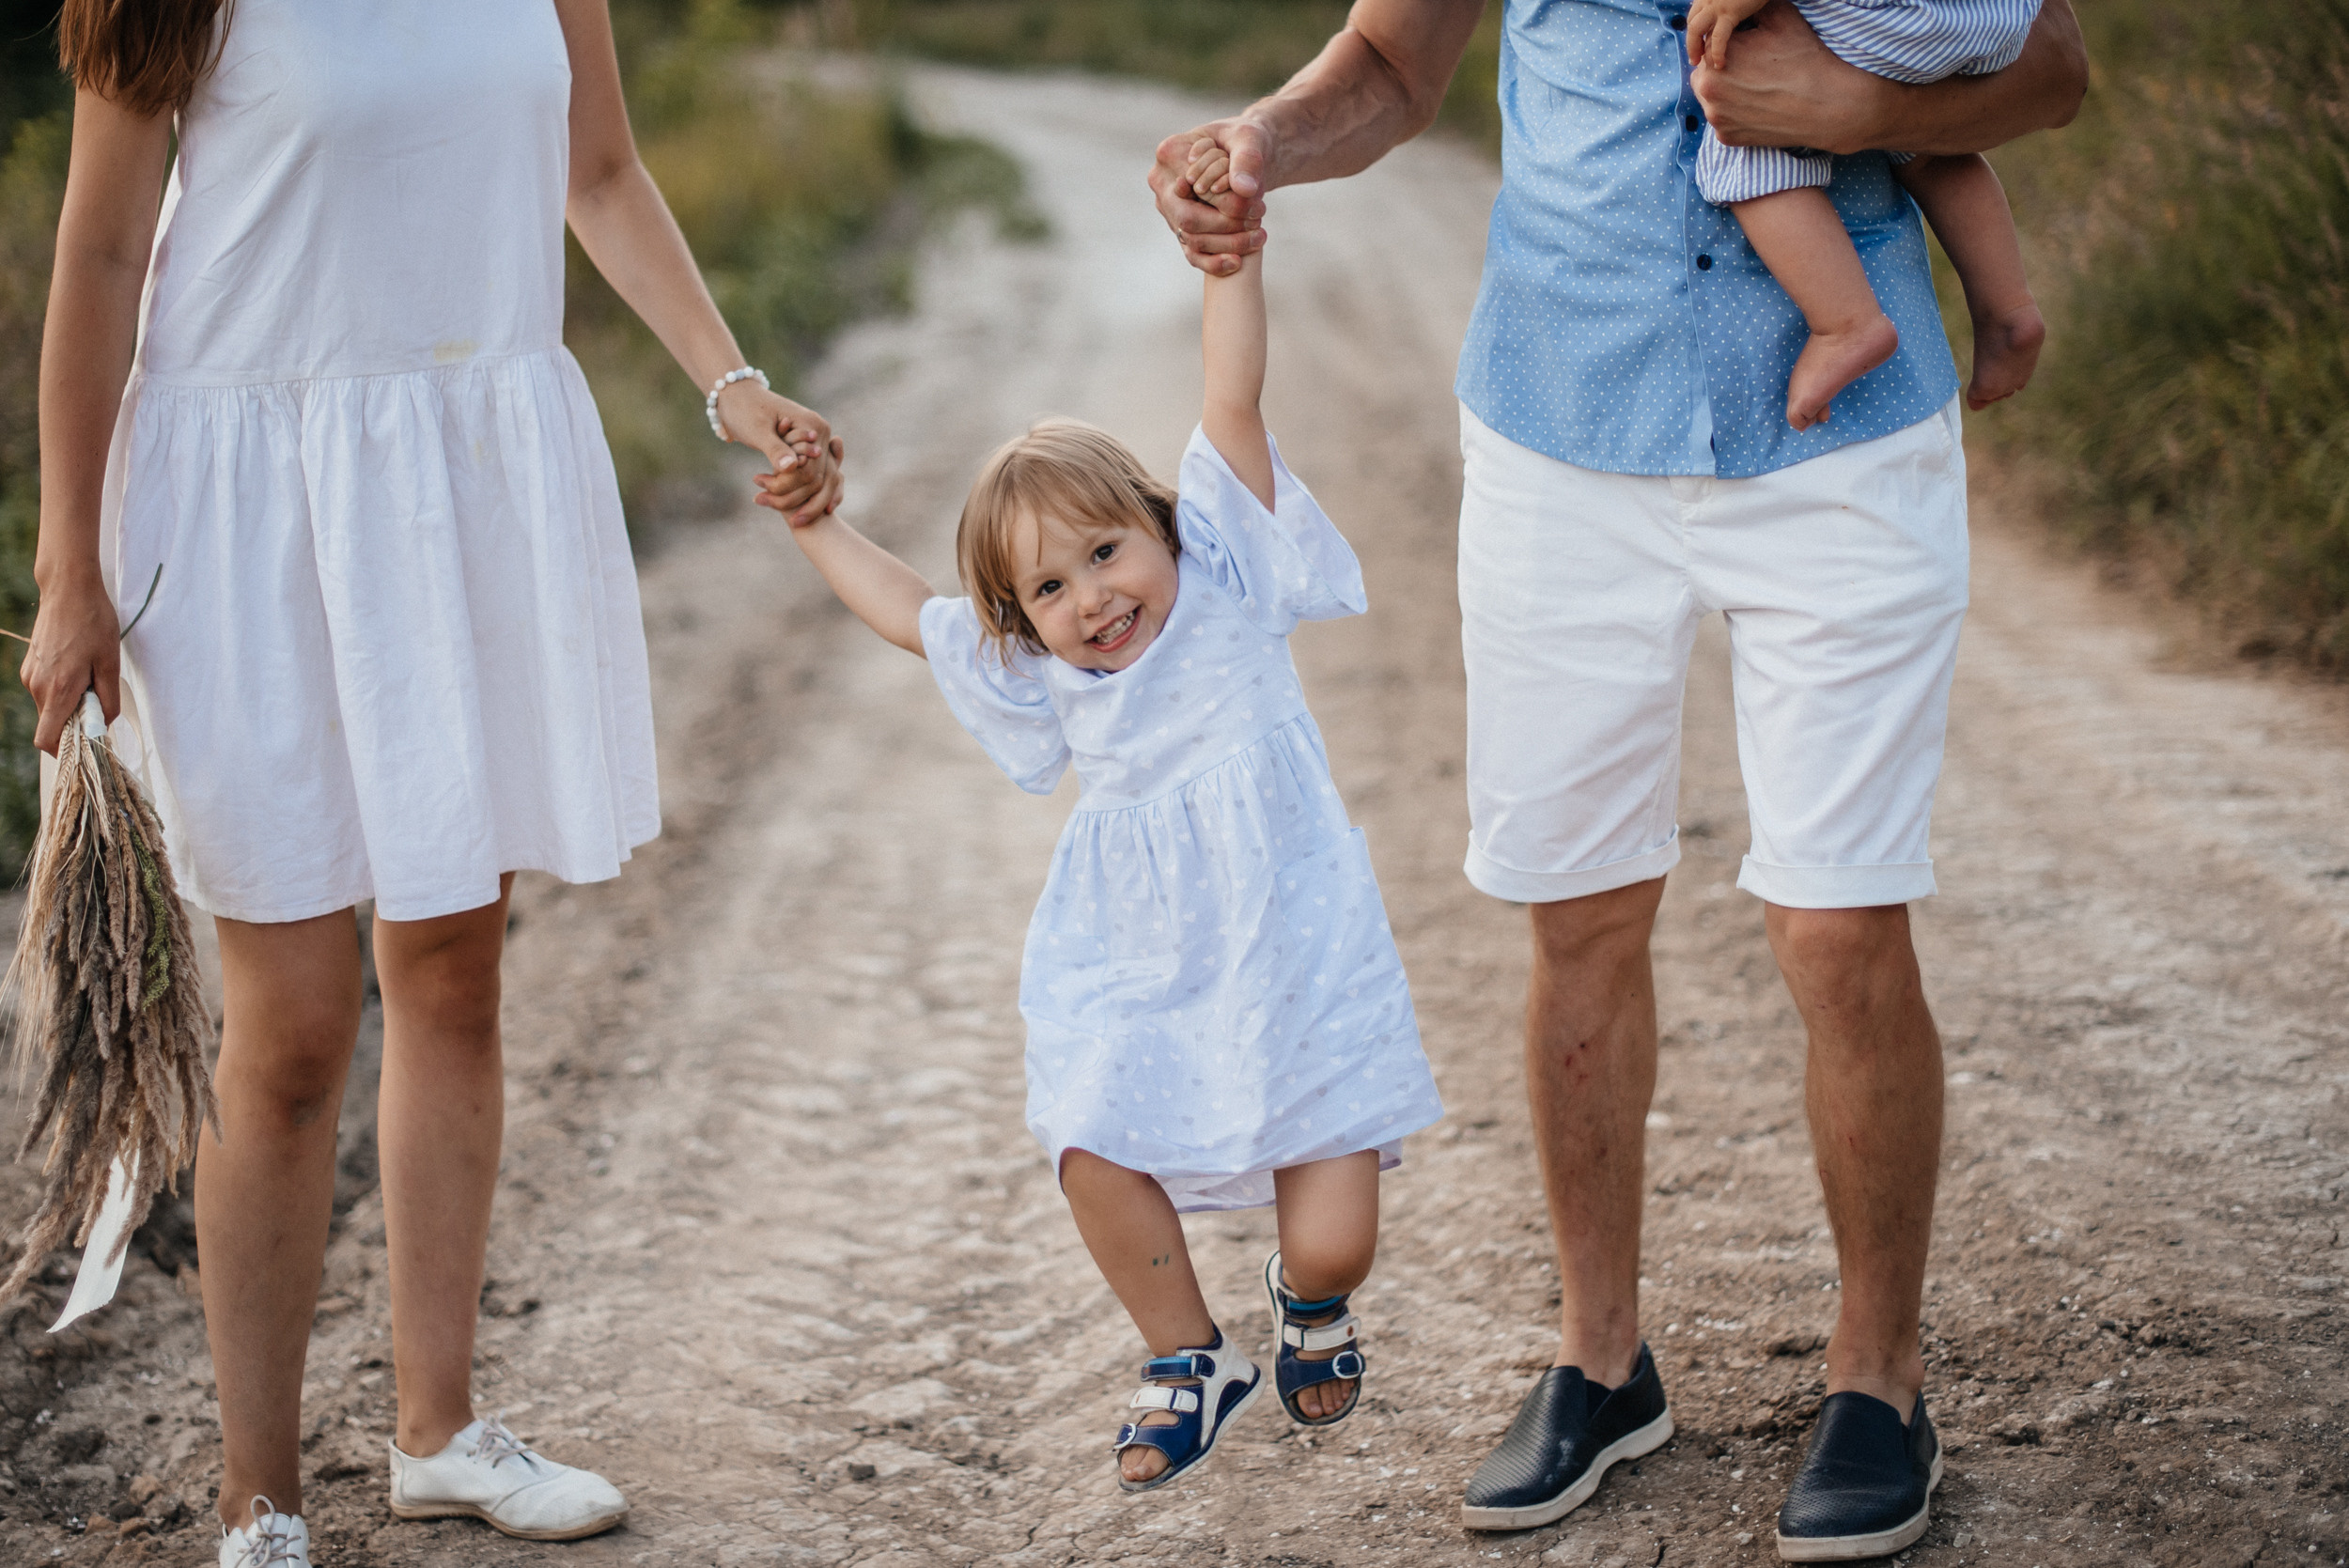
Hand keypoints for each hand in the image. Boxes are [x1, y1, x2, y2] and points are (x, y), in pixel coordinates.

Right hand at [20, 565, 119, 756]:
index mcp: (58, 689)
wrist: (67, 590)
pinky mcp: (29, 667)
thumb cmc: (93, 623)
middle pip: (51, 724)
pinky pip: (45, 692)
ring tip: (90, 679)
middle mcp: (37, 686)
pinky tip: (78, 670)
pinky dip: (61, 691)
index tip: (88, 741)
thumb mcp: (110, 663)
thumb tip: (104, 724)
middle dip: (74, 722)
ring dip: (69, 705)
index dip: (66, 749)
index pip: (47, 739)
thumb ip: (108, 700)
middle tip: (98, 702)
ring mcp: (29, 676)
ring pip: (49, 708)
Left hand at [717, 382, 841, 523]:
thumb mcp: (757, 430)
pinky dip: (793, 489)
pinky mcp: (807, 448)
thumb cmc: (744, 409)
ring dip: (793, 496)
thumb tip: (792, 467)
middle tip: (761, 501)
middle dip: (794, 498)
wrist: (736, 394)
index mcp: (814, 426)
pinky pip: (807, 475)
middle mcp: (821, 434)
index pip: (811, 469)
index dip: (790, 487)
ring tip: (761, 499)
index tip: (762, 492)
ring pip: (814, 481)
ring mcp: (816, 441)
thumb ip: (775, 448)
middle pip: (817, 479)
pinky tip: (772, 496)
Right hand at [1150, 119, 1269, 276]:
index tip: (1258, 208)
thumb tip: (1245, 190)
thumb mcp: (1250, 140)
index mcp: (1170, 153)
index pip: (1193, 189)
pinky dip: (1213, 262)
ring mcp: (1168, 208)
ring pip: (1191, 239)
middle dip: (1226, 228)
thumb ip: (1247, 160)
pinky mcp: (1179, 227)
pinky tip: (1237, 262)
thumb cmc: (1245, 139)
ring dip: (1226, 245)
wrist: (1246, 152)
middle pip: (1188, 219)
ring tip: (1259, 237)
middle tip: (1259, 225)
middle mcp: (1161, 183)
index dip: (1225, 204)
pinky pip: (1192, 254)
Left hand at [1686, 0, 1769, 69]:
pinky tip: (1719, 63)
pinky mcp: (1729, 13)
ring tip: (1700, 62)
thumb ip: (1730, 3)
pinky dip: (1717, 52)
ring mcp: (1716, 5)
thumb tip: (1734, 14)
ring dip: (1695, 48)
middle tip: (1695, 58)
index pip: (1695, 15)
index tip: (1699, 43)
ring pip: (1695, 31)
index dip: (1695, 30)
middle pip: (1691, 24)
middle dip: (1691, 42)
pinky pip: (1718, 37)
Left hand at [1691, 0, 1889, 155]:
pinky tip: (1756, 105)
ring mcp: (1716, 119)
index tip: (1748, 47)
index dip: (1729, 43)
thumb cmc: (1804, 59)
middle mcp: (1708, 92)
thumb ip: (1752, 10)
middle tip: (1750, 66)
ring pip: (1711, 98)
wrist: (1827, 106)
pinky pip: (1723, 120)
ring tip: (1754, 85)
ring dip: (1725, 91)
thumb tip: (1740, 6)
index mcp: (1715, 59)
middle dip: (1722, 67)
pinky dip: (1734, 113)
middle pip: (1706, 72)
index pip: (1710, 45)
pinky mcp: (1726, 138)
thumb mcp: (1779, 17)